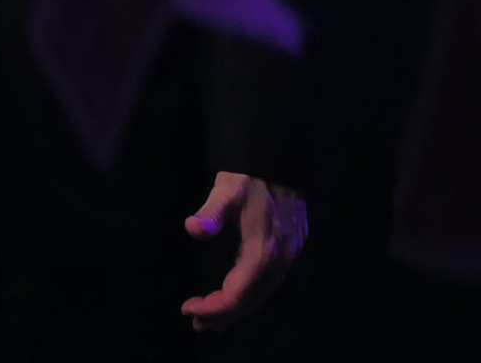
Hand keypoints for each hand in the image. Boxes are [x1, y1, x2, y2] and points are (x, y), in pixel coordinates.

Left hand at [181, 171, 308, 331]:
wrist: (279, 157)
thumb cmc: (248, 174)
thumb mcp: (225, 190)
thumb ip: (210, 212)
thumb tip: (192, 228)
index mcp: (263, 250)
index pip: (237, 294)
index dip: (213, 307)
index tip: (188, 308)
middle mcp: (280, 259)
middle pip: (251, 300)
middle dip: (223, 314)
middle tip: (197, 322)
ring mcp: (290, 255)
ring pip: (263, 293)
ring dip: (237, 308)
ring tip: (213, 318)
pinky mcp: (293, 248)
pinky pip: (271, 283)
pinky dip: (252, 295)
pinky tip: (238, 296)